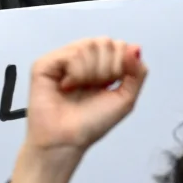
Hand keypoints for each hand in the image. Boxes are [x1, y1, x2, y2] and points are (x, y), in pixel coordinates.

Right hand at [26, 38, 147, 154]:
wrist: (67, 140)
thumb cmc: (91, 124)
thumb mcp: (125, 99)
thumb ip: (137, 72)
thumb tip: (136, 47)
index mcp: (100, 66)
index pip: (119, 45)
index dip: (121, 64)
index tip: (110, 86)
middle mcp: (81, 60)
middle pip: (105, 42)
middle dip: (107, 69)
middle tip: (94, 88)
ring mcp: (63, 60)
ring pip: (89, 45)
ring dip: (90, 73)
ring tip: (78, 89)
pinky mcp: (45, 64)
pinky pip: (71, 53)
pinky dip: (75, 74)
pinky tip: (66, 87)